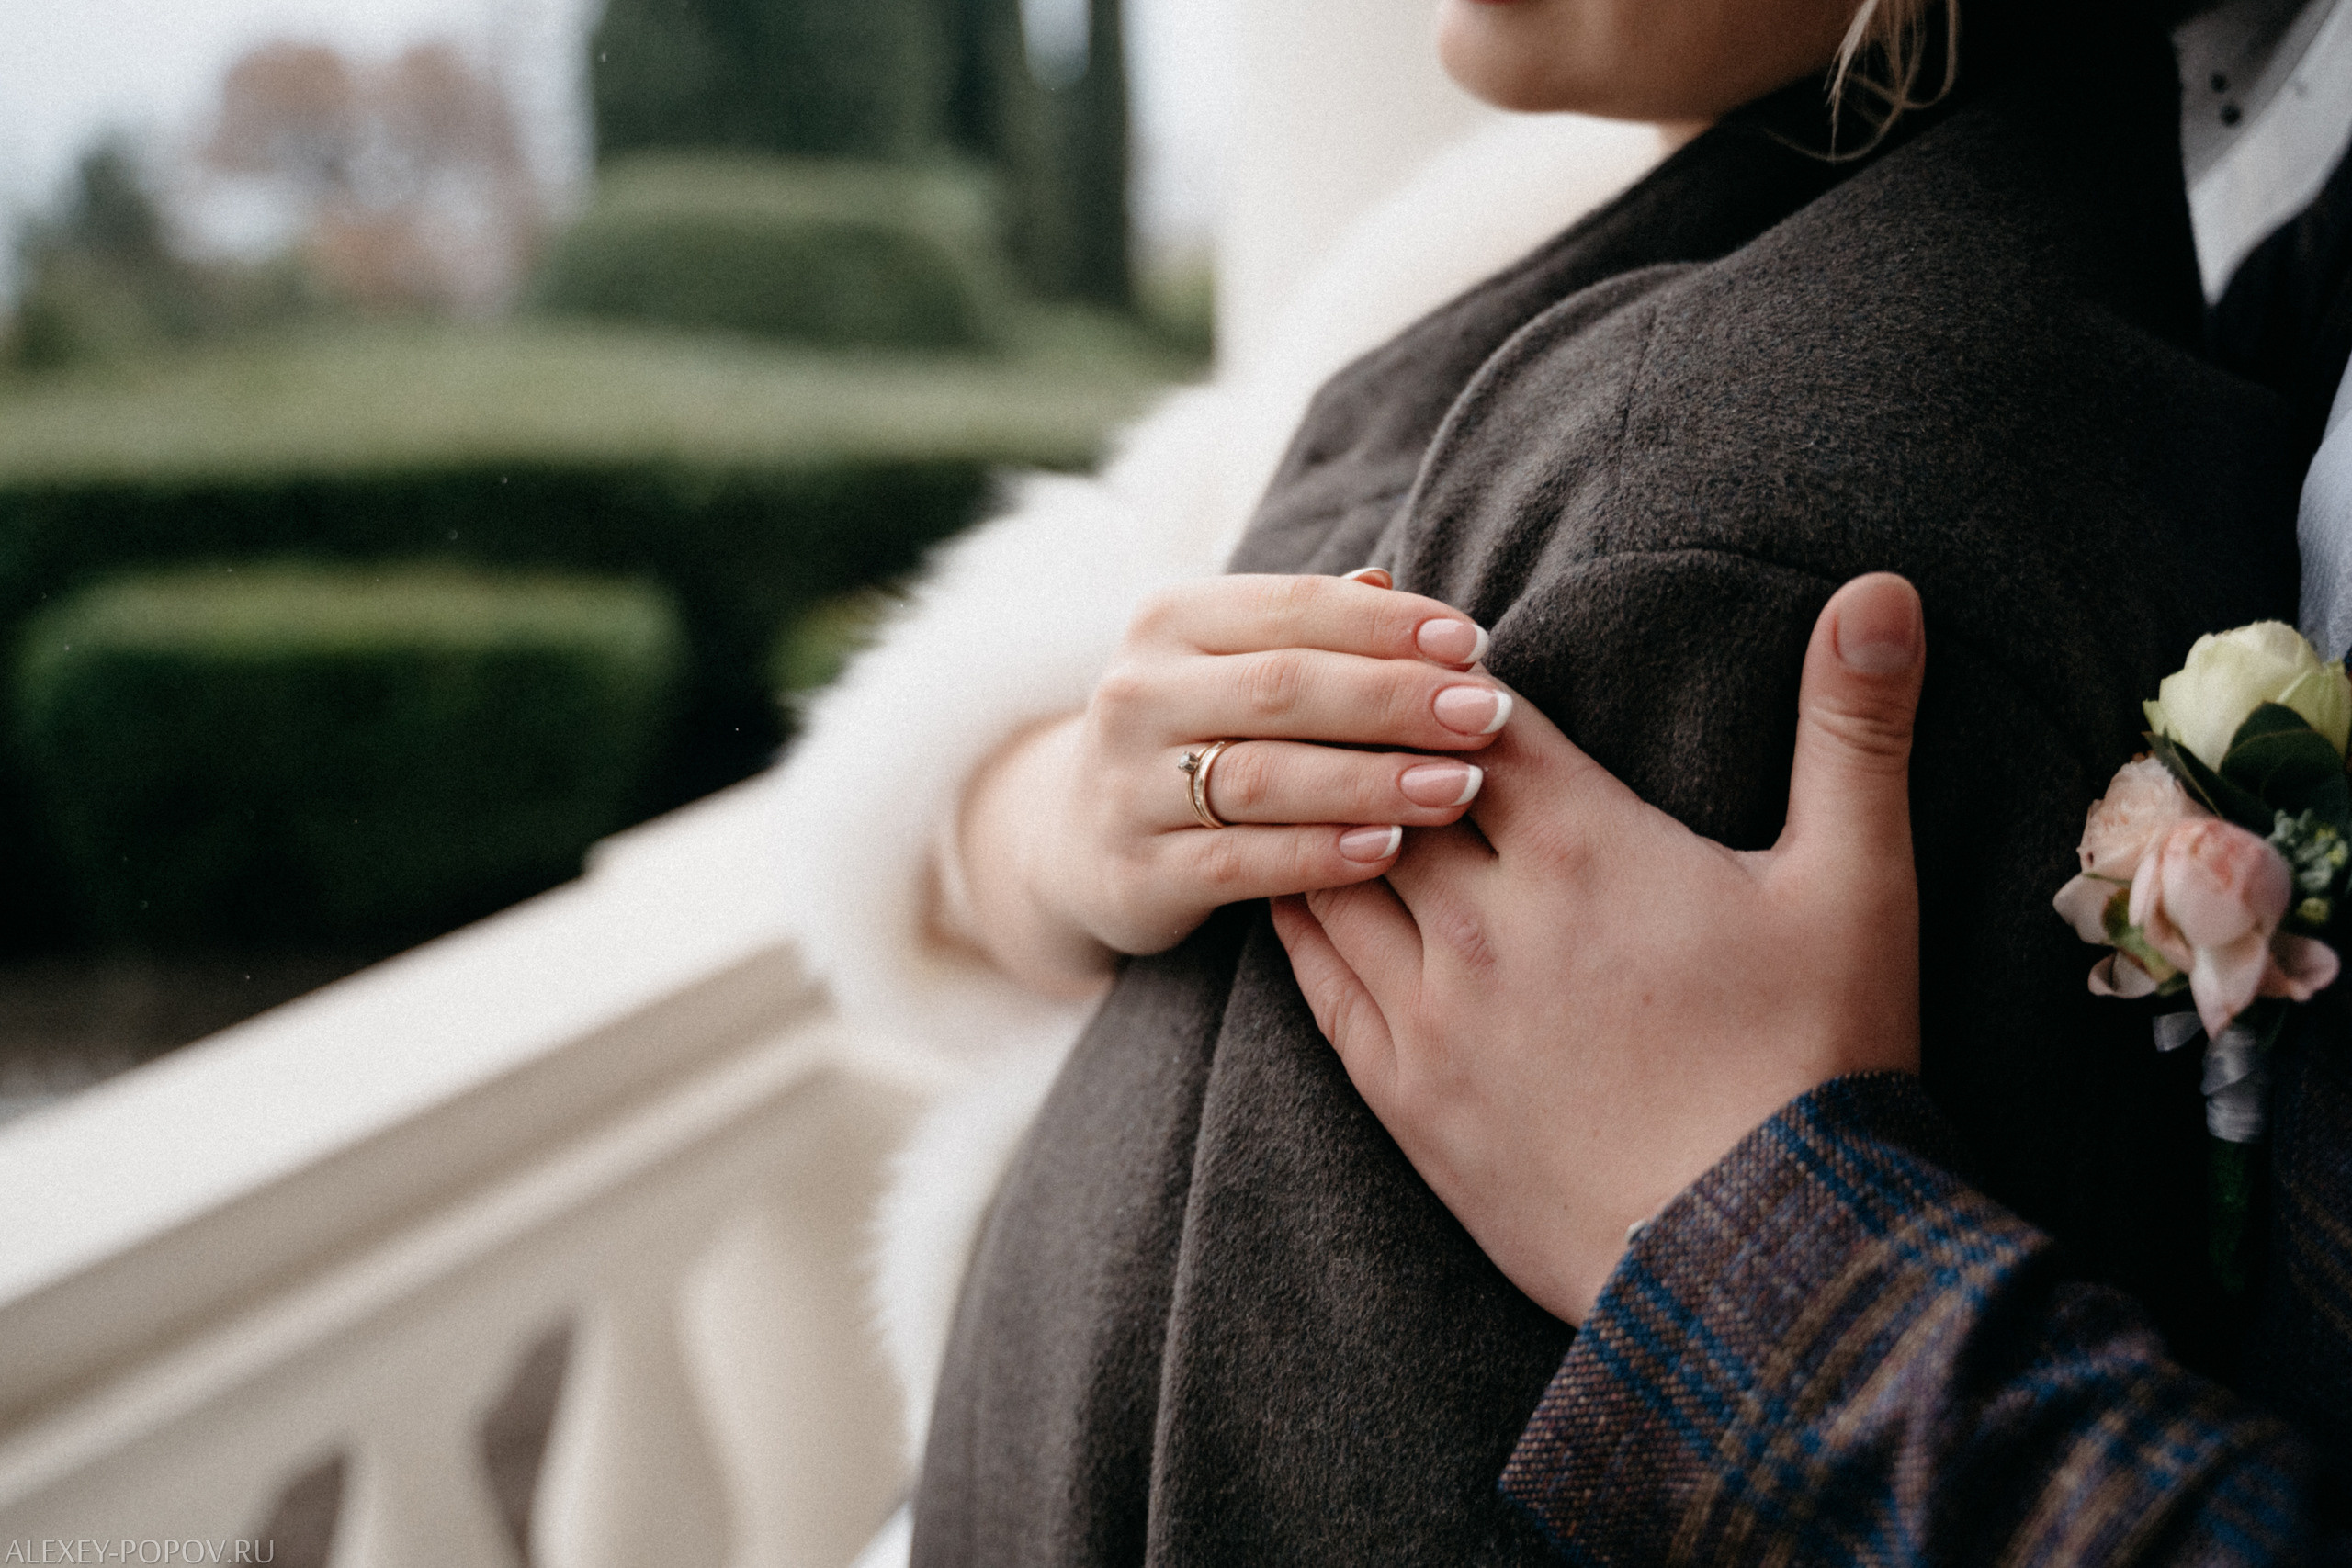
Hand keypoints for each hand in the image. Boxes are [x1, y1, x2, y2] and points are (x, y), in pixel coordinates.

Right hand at [952, 571, 1516, 995]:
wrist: (1077, 837)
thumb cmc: (1200, 732)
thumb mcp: (1239, 665)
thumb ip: (1314, 628)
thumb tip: (1395, 581)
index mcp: (1168, 620)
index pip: (1291, 606)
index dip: (1386, 623)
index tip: (1472, 643)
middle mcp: (1136, 693)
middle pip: (1284, 687)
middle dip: (1395, 699)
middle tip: (1485, 716)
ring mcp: (1126, 785)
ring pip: (1265, 777)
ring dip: (1372, 780)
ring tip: (1459, 786)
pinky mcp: (1134, 872)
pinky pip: (1240, 862)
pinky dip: (1319, 854)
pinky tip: (1389, 849)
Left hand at [1272, 573, 1926, 1322]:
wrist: (1763, 1262)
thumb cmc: (1821, 1064)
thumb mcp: (1860, 884)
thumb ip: (1856, 727)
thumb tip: (1882, 587)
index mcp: (1587, 847)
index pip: (1483, 719)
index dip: (1442, 663)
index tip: (1410, 618)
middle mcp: (1489, 917)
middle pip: (1389, 783)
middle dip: (1363, 724)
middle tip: (1324, 669)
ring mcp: (1435, 1008)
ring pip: (1335, 872)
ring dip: (1317, 814)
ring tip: (1289, 765)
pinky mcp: (1406, 1094)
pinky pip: (1318, 980)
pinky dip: (1297, 917)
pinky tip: (1285, 889)